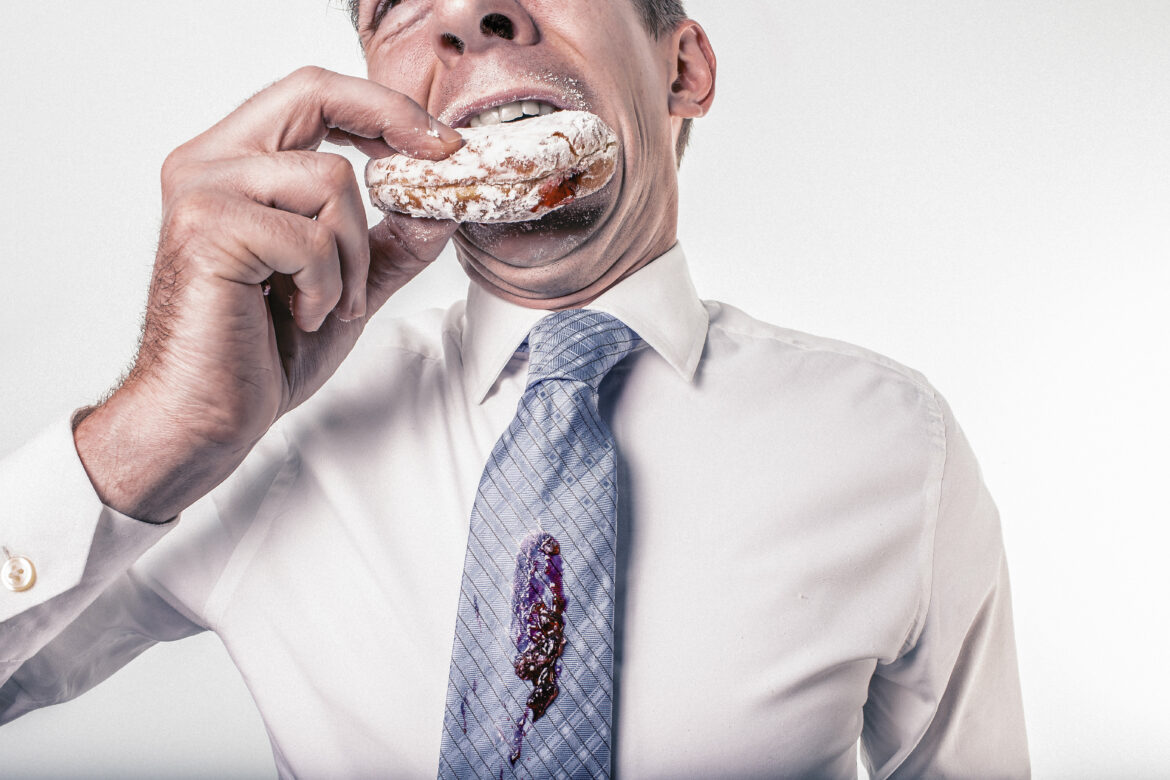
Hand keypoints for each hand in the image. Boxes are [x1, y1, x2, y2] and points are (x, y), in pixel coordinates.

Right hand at [74, 67, 461, 521]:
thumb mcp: (346, 284)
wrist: (207, 417)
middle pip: (314, 93)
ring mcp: (202, 191)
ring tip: (328, 302)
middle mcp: (208, 163)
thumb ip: (389, 242)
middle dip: (391, 122)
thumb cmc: (262, 353)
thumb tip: (443, 205)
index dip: (383, 106)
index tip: (439, 142)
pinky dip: (327, 285)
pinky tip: (301, 315)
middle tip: (440, 161)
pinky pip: (313, 237)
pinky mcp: (209, 230)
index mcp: (233, 164)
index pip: (312, 93)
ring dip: (353, 254)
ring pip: (331, 179)